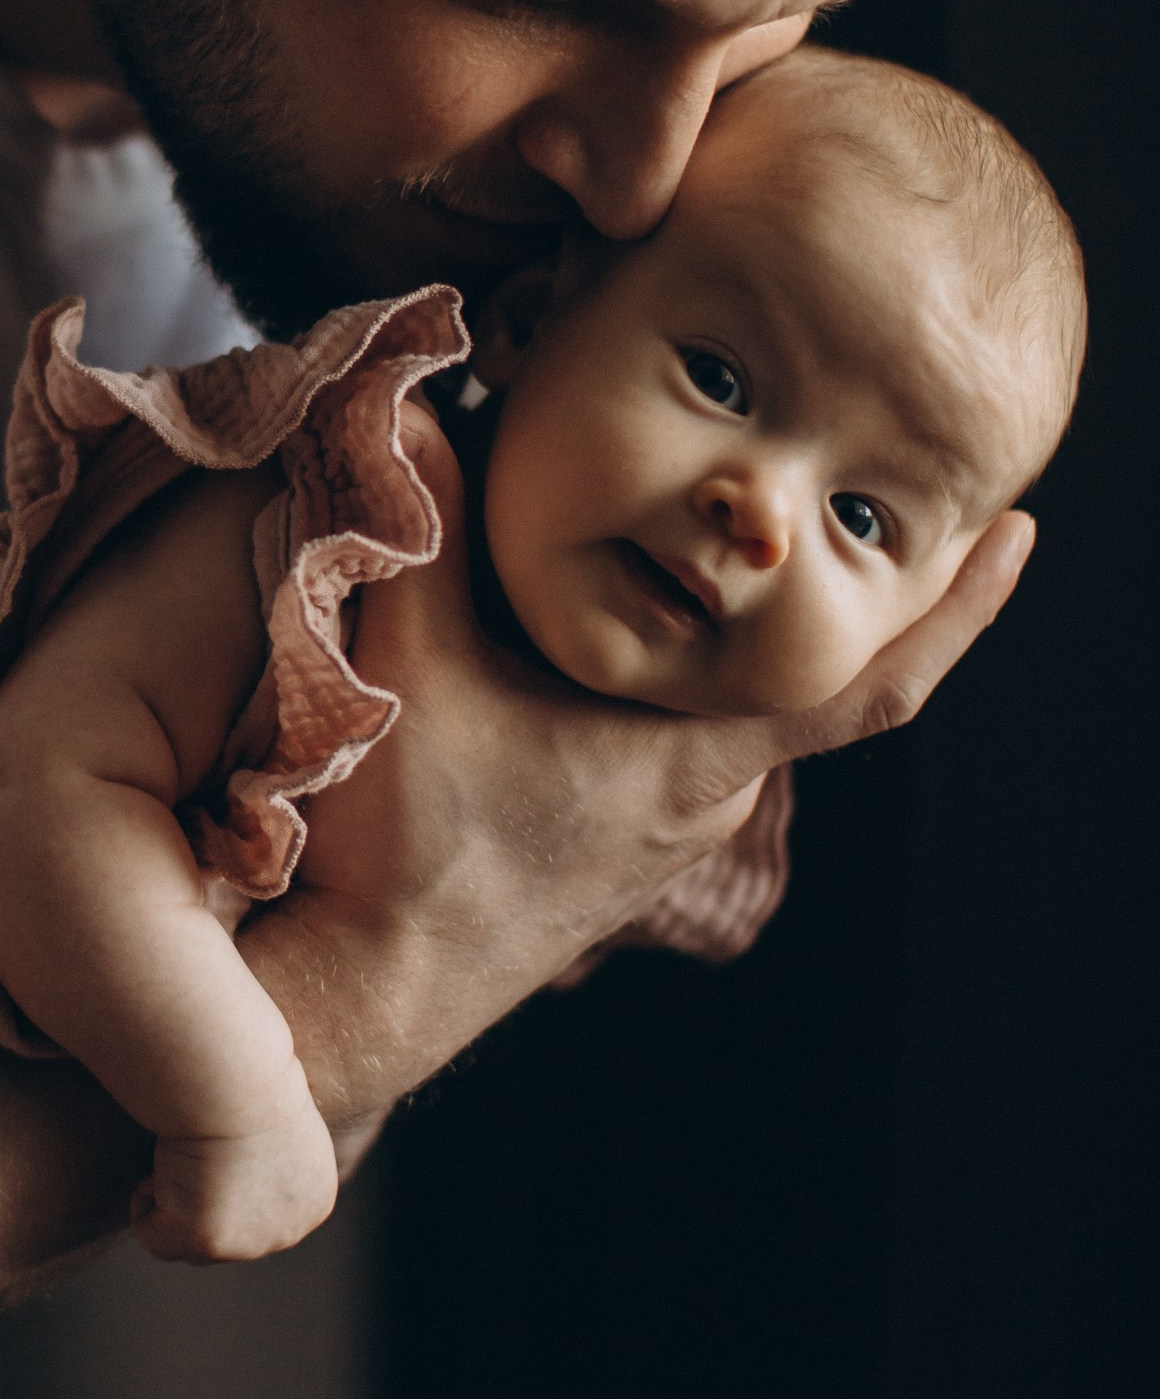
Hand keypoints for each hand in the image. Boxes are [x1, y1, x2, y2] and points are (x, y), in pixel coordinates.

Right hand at [133, 1097, 343, 1263]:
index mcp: (313, 1199)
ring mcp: (250, 1244)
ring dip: (172, 1195)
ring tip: (185, 1152)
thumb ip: (264, 1162)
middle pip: (223, 1235)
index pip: (256, 1212)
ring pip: (185, 1239)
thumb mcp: (273, 1122)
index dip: (223, 1176)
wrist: (231, 1081)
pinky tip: (167, 1160)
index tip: (224, 1137)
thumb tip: (233, 1172)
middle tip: (199, 1146)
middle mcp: (289, 1231)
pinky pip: (150, 1232)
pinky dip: (145, 1195)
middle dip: (197, 1196)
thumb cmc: (244, 1077)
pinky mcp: (206, 1243)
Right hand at [246, 412, 1031, 1127]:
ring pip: (706, 698)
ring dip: (703, 628)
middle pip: (776, 666)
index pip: (873, 685)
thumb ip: (424, 537)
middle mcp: (702, 792)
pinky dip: (652, 673)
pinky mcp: (609, 831)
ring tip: (669, 537)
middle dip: (795, 581)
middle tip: (805, 477)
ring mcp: (659, 821)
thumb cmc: (417, 853)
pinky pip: (658, 732)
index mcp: (698, 757)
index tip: (1022, 536)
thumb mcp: (415, 669)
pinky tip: (583, 632)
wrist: (375, 988)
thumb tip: (412, 410)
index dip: (958, 612)